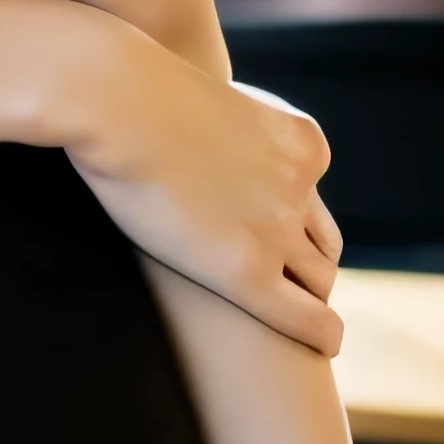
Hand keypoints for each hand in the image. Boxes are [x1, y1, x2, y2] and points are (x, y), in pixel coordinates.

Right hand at [68, 33, 343, 352]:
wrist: (118, 99)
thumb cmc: (133, 95)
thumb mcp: (201, 103)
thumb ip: (215, 132)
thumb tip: (191, 148)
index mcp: (300, 141)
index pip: (309, 195)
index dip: (289, 222)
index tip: (270, 241)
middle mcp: (300, 184)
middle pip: (323, 243)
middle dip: (306, 267)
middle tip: (285, 290)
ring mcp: (278, 227)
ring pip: (318, 280)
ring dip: (306, 298)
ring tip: (290, 323)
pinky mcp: (247, 270)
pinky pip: (305, 317)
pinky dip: (321, 334)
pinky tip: (324, 348)